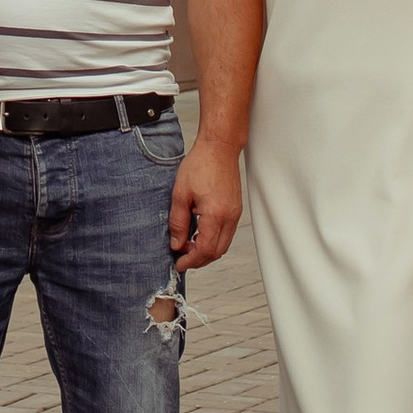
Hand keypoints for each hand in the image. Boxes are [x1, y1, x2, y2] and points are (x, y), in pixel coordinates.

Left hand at [167, 132, 242, 269]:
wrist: (219, 148)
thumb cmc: (200, 165)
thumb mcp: (180, 194)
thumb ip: (178, 222)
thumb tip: (177, 244)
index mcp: (215, 214)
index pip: (205, 250)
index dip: (191, 261)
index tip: (179, 263)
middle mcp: (229, 217)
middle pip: (217, 252)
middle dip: (199, 260)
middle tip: (181, 257)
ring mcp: (235, 214)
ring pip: (223, 245)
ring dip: (206, 250)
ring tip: (188, 245)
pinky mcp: (236, 210)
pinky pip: (226, 234)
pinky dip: (213, 240)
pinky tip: (199, 234)